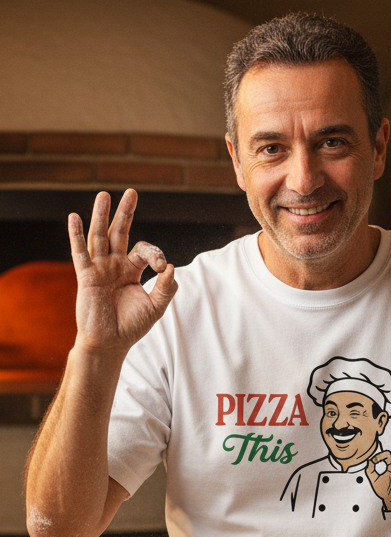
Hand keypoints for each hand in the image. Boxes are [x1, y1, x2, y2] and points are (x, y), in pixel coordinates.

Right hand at [69, 189, 177, 355]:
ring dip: (102, 216)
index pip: (144, 251)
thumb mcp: (155, 307)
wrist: (110, 344)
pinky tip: (74, 217)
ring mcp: (99, 269)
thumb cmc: (131, 327)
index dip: (156, 254)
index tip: (162, 268)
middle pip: (120, 233)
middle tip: (131, 193)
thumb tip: (172, 267)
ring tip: (104, 195)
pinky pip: (80, 253)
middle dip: (126, 213)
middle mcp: (114, 265)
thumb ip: (166, 288)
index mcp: (131, 270)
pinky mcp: (86, 277)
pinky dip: (76, 235)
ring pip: (100, 237)